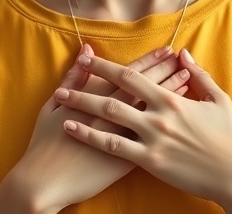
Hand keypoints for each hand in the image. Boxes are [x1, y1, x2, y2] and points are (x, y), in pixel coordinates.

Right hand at [0, 45, 191, 212]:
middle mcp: (112, 116)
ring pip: (152, 110)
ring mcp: (121, 138)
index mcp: (94, 100)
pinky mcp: (126, 160)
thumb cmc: (44, 145)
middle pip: (145, 88)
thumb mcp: (52, 106)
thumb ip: (73, 78)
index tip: (166, 50)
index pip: (128, 74)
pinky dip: (166, 124)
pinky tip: (180, 115)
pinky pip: (153, 138)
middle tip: (182, 59)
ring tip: (187, 78)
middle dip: (165, 71)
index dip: (149, 61)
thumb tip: (86, 51)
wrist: (44, 182)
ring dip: (170, 93)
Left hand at [53, 49, 231, 207]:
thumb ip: (200, 75)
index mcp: (172, 99)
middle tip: (66, 75)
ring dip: (81, 106)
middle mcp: (158, 115)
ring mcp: (152, 138)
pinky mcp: (150, 161)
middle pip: (114, 93)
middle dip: (87, 82)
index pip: (133, 76)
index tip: (89, 58)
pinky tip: (73, 129)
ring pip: (108, 117)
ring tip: (60, 99)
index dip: (108, 66)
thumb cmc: (229, 138)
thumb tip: (184, 54)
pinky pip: (113, 146)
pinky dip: (90, 136)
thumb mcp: (219, 100)